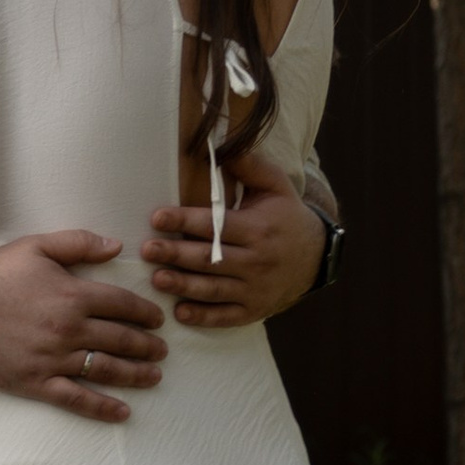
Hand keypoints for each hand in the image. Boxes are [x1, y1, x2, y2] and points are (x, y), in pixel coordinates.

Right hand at [0, 229, 168, 422]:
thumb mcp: (37, 247)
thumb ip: (79, 244)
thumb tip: (116, 246)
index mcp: (73, 295)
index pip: (123, 305)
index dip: (145, 313)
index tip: (158, 320)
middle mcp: (69, 329)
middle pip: (121, 340)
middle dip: (148, 346)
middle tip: (162, 351)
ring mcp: (53, 359)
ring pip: (106, 370)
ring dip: (136, 375)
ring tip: (154, 376)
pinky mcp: (35, 382)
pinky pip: (77, 399)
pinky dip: (103, 407)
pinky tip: (123, 411)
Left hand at [142, 154, 327, 325]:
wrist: (316, 256)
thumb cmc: (286, 216)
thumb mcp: (276, 186)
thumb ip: (250, 166)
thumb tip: (220, 147)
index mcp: (259, 228)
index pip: (216, 225)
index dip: (185, 221)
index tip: (158, 218)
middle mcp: (258, 261)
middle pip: (211, 258)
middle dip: (176, 254)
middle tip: (147, 249)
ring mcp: (256, 288)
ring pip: (214, 289)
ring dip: (184, 285)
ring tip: (157, 279)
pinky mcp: (254, 310)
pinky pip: (226, 316)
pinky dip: (203, 316)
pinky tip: (180, 312)